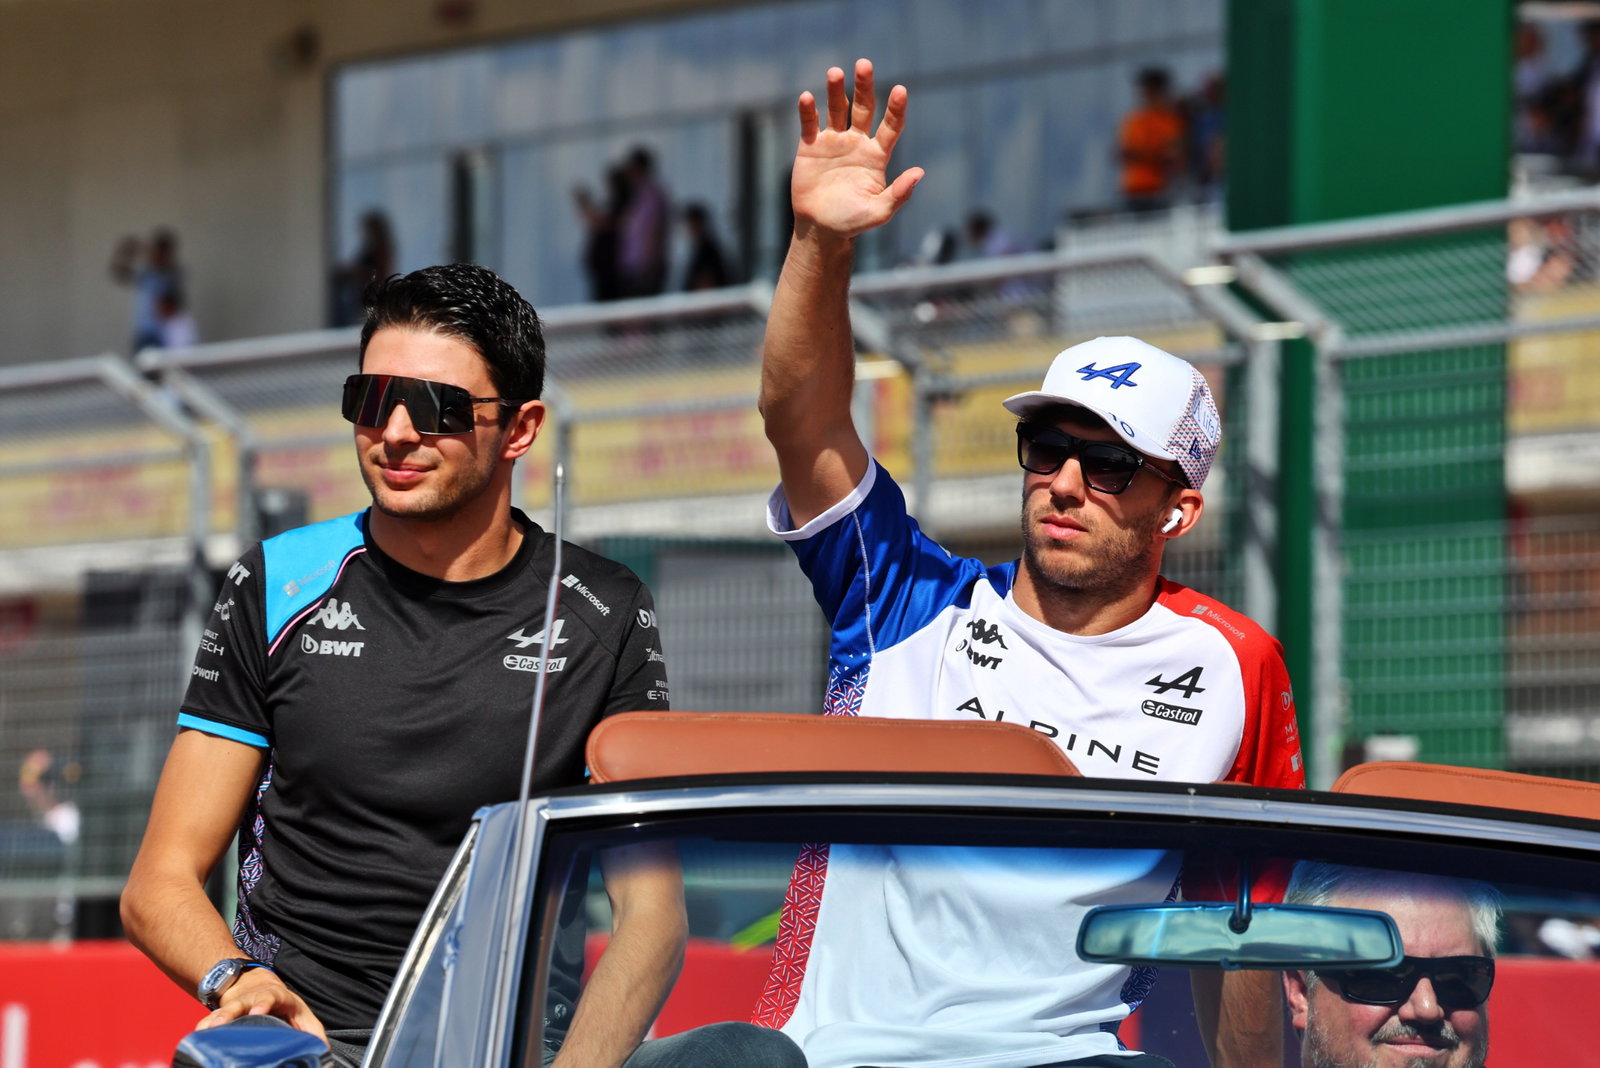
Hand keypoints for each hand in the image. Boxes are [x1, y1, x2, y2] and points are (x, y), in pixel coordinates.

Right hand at [195, 967, 327, 1042]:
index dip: (263, 1004)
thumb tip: (324, 1054)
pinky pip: (210, 1021)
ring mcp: (235, 1006)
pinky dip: (203, 1028)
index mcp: (274, 997)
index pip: (269, 998)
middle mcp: (252, 1000)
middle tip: (219, 1024)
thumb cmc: (284, 1006)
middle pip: (239, 1004)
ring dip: (213, 1021)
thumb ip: (312, 1033)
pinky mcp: (222, 1016)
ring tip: (203, 1031)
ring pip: (222, 1012)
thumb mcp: (302, 1015)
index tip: (257, 1011)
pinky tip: (196, 1036)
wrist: (256, 985)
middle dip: (229, 1014)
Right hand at [792, 58, 923, 239]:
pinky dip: (809, 110)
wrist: (820, 228)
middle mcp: (857, 142)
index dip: (895, 108)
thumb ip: (898, 193)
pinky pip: (810, 123)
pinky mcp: (811, 145)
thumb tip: (919, 173)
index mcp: (877, 155)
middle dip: (864, 87)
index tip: (900, 90)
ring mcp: (834, 141)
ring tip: (835, 72)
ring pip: (836, 109)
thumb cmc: (852, 221)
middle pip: (863, 108)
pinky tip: (808, 98)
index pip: (890, 126)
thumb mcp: (879, 211)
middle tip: (864, 64)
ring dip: (835, 90)